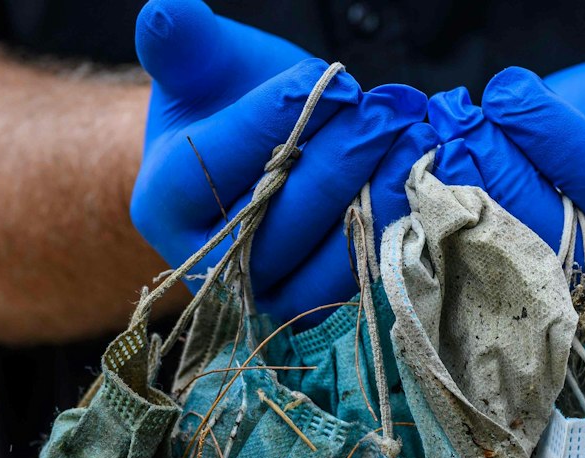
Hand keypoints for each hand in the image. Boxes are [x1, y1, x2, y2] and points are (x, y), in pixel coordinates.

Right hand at [130, 0, 432, 321]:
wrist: (254, 157)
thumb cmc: (225, 102)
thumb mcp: (201, 64)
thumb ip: (185, 42)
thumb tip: (166, 12)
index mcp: (163, 204)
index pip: (214, 163)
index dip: (274, 118)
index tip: (325, 78)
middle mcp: (210, 262)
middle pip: (275, 217)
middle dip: (339, 156)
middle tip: (386, 108)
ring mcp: (266, 291)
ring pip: (324, 255)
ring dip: (377, 192)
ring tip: (412, 137)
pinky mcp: (318, 301)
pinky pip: (361, 271)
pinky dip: (397, 222)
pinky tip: (420, 175)